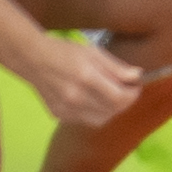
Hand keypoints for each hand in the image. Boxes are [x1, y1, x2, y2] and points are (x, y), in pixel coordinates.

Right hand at [22, 24, 154, 137]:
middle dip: (125, 101)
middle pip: (112, 111)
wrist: (33, 60)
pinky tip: (92, 99)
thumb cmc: (65, 51)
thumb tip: (138, 76)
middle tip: (126, 90)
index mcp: (86, 77)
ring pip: (100, 120)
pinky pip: (85, 120)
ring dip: (111, 110)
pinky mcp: (58, 115)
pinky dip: (94, 113)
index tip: (137, 86)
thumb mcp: (93, 52)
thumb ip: (116, 67)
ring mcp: (65, 109)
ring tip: (110, 95)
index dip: (133, 94)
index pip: (119, 98)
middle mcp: (75, 97)